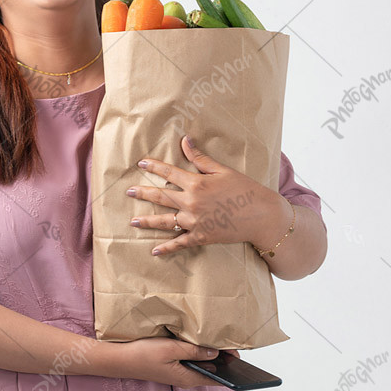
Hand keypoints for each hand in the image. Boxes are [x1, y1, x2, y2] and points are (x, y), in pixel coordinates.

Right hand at [103, 337, 239, 387]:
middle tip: (231, 341)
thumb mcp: (171, 349)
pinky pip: (191, 360)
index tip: (240, 355)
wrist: (120, 359)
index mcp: (188, 378)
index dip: (231, 367)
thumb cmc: (143, 354)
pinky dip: (198, 352)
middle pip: (211, 370)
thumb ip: (194, 351)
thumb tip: (215, 353)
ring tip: (220, 340)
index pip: (217, 378)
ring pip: (202, 364)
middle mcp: (186, 378)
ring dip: (210, 354)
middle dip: (223, 358)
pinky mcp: (173, 366)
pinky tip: (200, 341)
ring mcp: (179, 372)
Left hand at [126, 134, 278, 256]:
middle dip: (143, 193)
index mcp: (196, 183)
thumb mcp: (223, 170)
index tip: (140, 163)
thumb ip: (200, 158)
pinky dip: (166, 248)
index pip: (169, 172)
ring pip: (165, 221)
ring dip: (147, 221)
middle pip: (161, 196)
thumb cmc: (245, 189)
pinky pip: (180, 243)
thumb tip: (185, 139)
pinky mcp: (201, 237)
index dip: (154, 166)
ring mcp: (195, 221)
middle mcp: (191, 202)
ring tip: (132, 221)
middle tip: (128, 192)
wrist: (262, 215)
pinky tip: (154, 250)